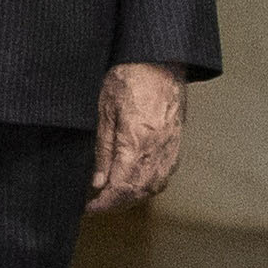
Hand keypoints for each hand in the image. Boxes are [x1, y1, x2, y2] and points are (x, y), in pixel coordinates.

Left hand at [89, 61, 183, 212]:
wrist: (158, 59)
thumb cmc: (128, 76)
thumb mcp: (104, 111)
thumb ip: (103, 150)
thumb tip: (98, 182)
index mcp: (137, 141)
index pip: (121, 187)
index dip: (105, 203)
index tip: (90, 209)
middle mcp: (158, 149)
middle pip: (139, 192)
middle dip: (117, 204)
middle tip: (98, 205)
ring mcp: (171, 145)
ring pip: (155, 185)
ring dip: (134, 197)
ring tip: (114, 196)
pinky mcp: (177, 140)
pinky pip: (166, 172)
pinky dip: (150, 184)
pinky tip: (136, 181)